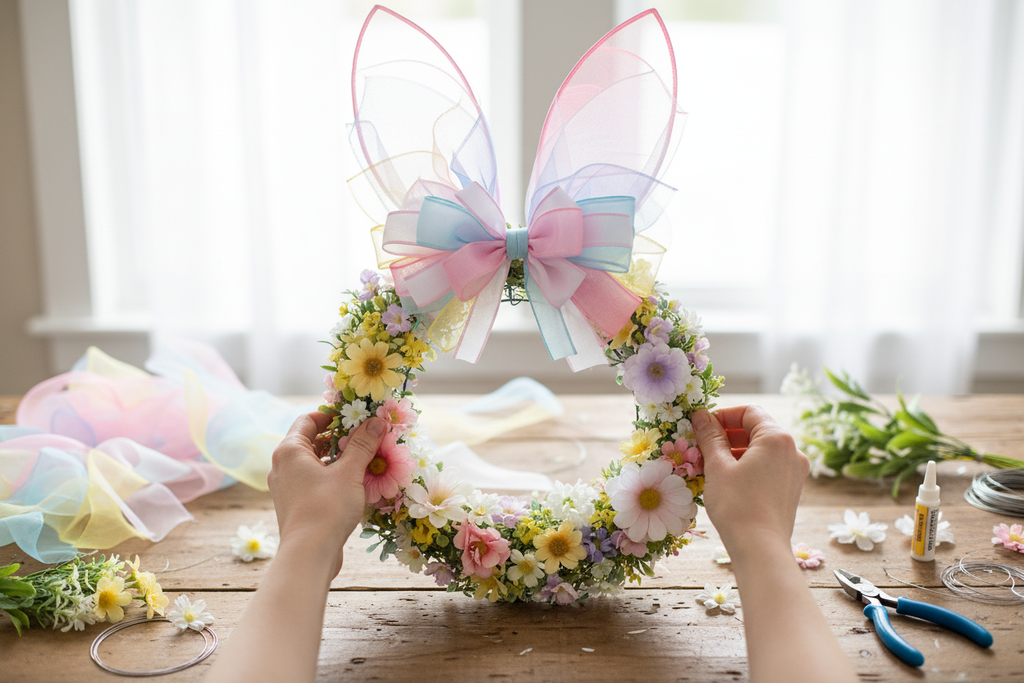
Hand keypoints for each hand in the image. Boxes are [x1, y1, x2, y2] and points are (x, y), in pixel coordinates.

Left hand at [267, 412, 386, 575]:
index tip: (356, 418)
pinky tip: (352, 482)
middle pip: (311, 440)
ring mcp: (286, 486)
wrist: (309, 554)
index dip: (333, 416)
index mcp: (289, 451)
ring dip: (337, 458)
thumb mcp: (349, 472)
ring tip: (363, 459)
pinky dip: (330, 476)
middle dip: (339, 437)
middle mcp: (282, 466)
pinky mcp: (294, 504)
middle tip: (365, 437)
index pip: (308, 420)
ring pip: (313, 462)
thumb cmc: (327, 508)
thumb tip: (376, 421)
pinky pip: (312, 480)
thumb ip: (362, 444)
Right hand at [692, 405, 808, 557]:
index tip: (702, 427)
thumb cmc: (737, 505)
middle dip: (727, 435)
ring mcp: (795, 471)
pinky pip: (768, 466)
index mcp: (777, 438)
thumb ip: (710, 436)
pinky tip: (727, 481)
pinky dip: (748, 466)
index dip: (723, 415)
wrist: (760, 548)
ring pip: (761, 450)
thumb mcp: (718, 467)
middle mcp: (792, 450)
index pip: (749, 412)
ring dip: (735, 452)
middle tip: (702, 447)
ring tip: (710, 466)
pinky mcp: (791, 488)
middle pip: (756, 429)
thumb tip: (700, 415)